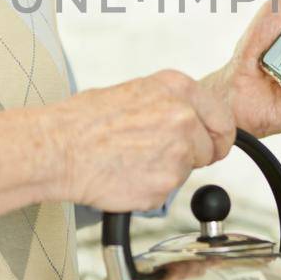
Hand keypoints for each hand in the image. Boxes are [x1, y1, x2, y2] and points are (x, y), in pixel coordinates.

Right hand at [51, 69, 234, 211]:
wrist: (57, 149)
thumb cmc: (84, 121)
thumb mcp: (134, 92)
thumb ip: (169, 104)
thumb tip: (188, 120)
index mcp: (178, 88)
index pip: (222, 118)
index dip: (218, 136)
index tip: (214, 145)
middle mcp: (183, 117)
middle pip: (209, 148)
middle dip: (191, 156)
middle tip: (159, 156)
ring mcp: (177, 151)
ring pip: (187, 170)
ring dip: (166, 171)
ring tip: (131, 161)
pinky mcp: (165, 183)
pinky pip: (167, 191)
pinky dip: (150, 188)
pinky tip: (126, 174)